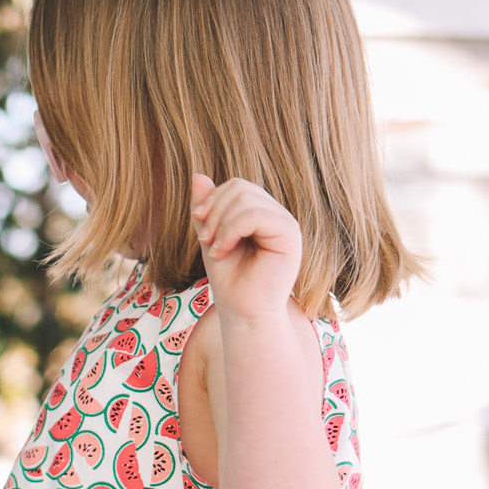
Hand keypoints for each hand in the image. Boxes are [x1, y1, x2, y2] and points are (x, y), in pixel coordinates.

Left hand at [190, 173, 300, 327]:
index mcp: (264, 214)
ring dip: (220, 224)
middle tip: (204, 240)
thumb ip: (207, 209)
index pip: (237, 186)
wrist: (243, 313)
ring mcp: (286, 224)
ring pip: (246, 199)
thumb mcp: (211, 237)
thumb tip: (198, 174)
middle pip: (241, 187)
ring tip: (214, 250)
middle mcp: (278, 216)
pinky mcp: (290, 237)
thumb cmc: (230, 280)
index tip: (200, 229)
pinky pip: (254, 215)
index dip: (213, 200)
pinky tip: (222, 251)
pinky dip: (230, 230)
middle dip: (215, 210)